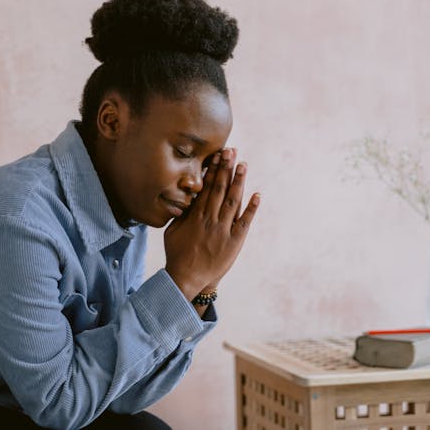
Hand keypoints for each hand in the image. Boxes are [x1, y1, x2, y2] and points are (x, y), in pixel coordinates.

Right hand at [164, 148, 259, 300]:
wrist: (187, 277)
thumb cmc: (177, 253)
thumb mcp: (173, 230)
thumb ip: (182, 213)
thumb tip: (186, 196)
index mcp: (196, 215)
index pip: (206, 187)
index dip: (213, 170)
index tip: (218, 155)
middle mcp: (210, 219)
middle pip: (220, 189)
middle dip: (226, 168)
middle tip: (232, 151)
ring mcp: (223, 230)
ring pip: (233, 201)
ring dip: (239, 182)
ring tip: (244, 165)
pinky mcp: (234, 241)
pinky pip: (244, 222)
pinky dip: (251, 208)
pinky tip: (257, 195)